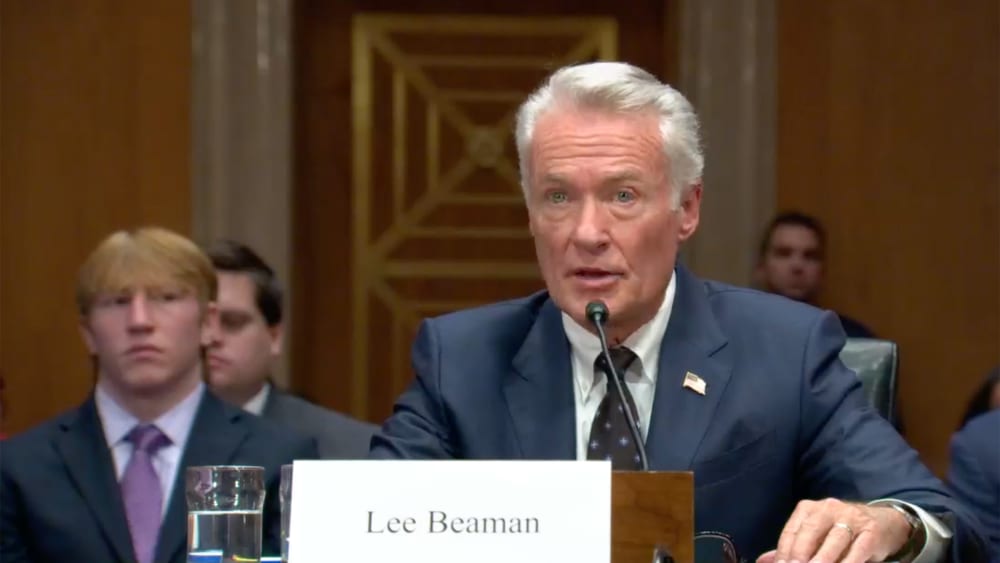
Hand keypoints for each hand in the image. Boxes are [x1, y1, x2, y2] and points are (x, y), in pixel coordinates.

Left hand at [756, 498, 912, 562]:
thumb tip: (764, 561)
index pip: (792, 531)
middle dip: (800, 554)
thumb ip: (792, 547)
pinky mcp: (871, 532)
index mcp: (809, 509)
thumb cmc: (841, 530)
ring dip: (823, 560)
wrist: (884, 522)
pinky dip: (848, 562)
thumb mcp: (816, 534)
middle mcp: (829, 509)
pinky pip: (857, 550)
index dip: (783, 552)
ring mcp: (852, 518)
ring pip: (834, 541)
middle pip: (810, 532)